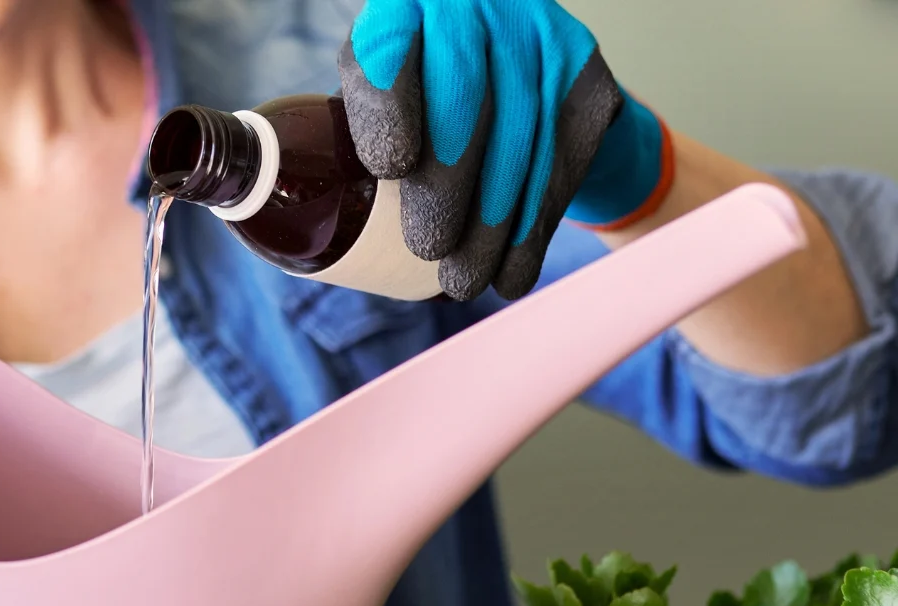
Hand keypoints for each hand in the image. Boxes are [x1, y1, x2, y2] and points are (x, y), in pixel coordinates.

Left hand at [339, 0, 671, 299]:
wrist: (502, 51)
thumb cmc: (414, 80)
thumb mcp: (372, 87)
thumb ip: (351, 129)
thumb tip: (321, 213)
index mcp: (403, 8)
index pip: (391, 48)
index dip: (391, 106)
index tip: (391, 167)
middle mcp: (473, 7)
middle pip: (465, 101)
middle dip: (448, 188)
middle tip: (430, 251)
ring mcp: (536, 34)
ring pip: (521, 139)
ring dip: (494, 226)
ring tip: (465, 281)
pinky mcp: (581, 71)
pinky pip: (562, 159)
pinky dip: (535, 227)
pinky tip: (512, 271)